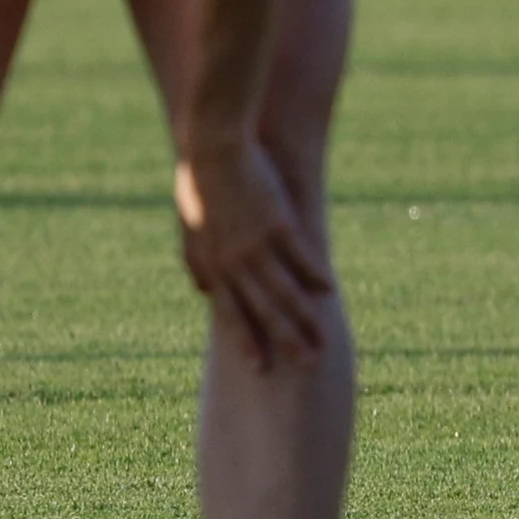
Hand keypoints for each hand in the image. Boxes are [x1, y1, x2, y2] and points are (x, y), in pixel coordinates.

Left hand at [174, 140, 334, 372]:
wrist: (212, 149)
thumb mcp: (189, 231)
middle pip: (263, 312)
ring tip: (322, 340)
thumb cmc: (198, 187)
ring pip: (284, 292)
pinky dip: (314, 275)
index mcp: (212, 266)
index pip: (231, 315)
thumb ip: (198, 264)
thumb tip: (208, 294)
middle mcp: (233, 263)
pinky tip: (329, 291)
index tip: (260, 370)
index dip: (247, 343)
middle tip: (305, 367)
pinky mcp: (277, 223)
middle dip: (284, 343)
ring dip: (305, 320)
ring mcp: (256, 245)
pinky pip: (300, 256)